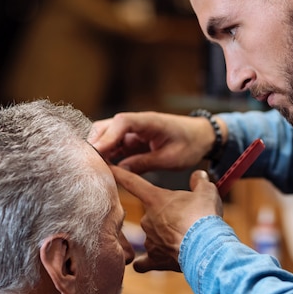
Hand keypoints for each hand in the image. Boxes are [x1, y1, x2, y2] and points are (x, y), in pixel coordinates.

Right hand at [88, 111, 217, 173]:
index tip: (96, 153)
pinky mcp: (133, 140)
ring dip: (100, 152)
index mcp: (149, 121)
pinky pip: (115, 146)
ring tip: (95, 171)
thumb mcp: (170, 158)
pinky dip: (108, 157)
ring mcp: (133, 131)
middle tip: (90, 166)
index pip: (121, 123)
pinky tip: (105, 171)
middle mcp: (137, 123)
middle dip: (96, 145)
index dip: (107, 137)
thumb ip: (145, 163)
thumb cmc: (190, 144)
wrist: (202, 136)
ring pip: (107, 137)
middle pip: (106, 127)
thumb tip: (120, 171)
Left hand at [111, 165, 222, 272]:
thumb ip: (200, 182)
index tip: (108, 168)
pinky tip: (156, 261)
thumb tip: (199, 176)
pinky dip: (147, 262)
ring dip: (164, 237)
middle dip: (167, 215)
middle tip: (186, 219)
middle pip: (151, 213)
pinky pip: (144, 262)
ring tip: (183, 239)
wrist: (205, 247)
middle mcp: (147, 219)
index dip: (120, 174)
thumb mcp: (206, 191)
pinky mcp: (155, 260)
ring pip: (151, 236)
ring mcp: (150, 241)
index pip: (133, 182)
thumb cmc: (203, 216)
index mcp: (155, 199)